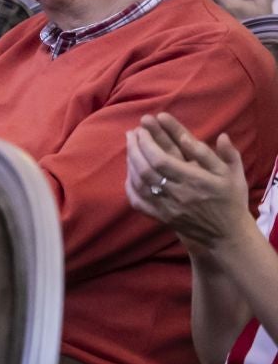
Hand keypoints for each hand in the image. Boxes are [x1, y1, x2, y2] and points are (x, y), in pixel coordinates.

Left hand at [125, 113, 257, 254]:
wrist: (226, 235)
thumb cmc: (230, 201)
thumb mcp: (234, 176)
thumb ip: (227, 155)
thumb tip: (221, 136)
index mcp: (196, 181)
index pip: (161, 160)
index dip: (148, 143)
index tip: (143, 128)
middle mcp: (178, 194)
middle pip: (146, 169)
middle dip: (135, 148)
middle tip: (132, 133)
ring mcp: (167, 207)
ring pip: (139, 183)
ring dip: (130, 162)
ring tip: (130, 146)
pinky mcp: (161, 217)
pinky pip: (138, 202)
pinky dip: (130, 185)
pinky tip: (130, 171)